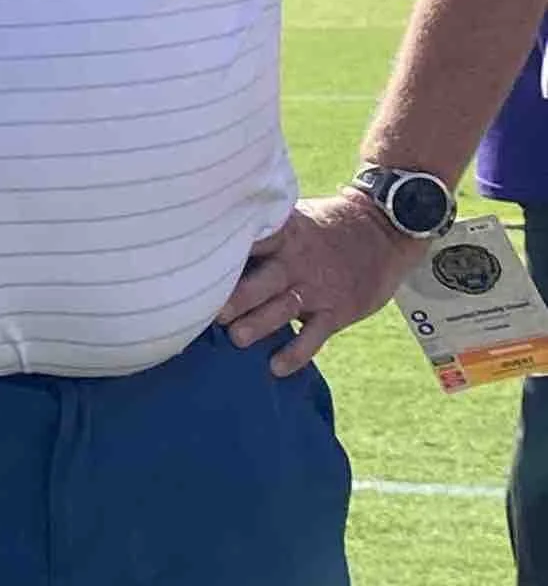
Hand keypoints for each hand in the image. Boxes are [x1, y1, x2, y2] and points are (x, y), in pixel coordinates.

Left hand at [218, 192, 418, 377]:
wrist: (386, 230)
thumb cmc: (326, 227)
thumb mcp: (296, 218)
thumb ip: (261, 231)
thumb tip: (208, 237)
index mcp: (284, 235)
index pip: (252, 241)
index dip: (227, 253)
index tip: (198, 266)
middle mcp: (297, 261)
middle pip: (264, 279)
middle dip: (238, 296)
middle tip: (212, 312)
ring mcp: (317, 288)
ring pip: (284, 308)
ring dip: (260, 323)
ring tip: (237, 338)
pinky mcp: (337, 310)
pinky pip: (315, 336)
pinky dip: (297, 353)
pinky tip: (276, 367)